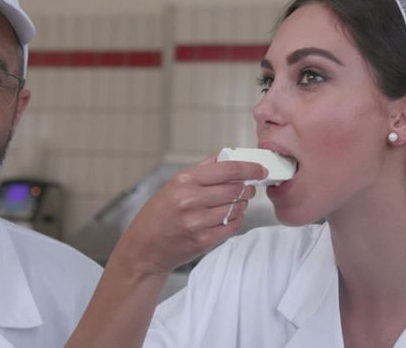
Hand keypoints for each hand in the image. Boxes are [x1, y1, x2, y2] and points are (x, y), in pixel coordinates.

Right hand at [112, 154, 266, 276]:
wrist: (144, 249)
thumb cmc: (158, 215)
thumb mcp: (173, 185)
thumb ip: (202, 170)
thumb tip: (226, 156)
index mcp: (184, 181)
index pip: (228, 170)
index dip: (250, 168)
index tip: (260, 170)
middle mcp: (191, 201)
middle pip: (236, 189)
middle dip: (247, 188)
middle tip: (247, 188)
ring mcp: (198, 222)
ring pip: (237, 208)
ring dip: (241, 204)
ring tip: (233, 203)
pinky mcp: (204, 241)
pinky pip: (233, 226)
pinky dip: (236, 220)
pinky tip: (227, 217)